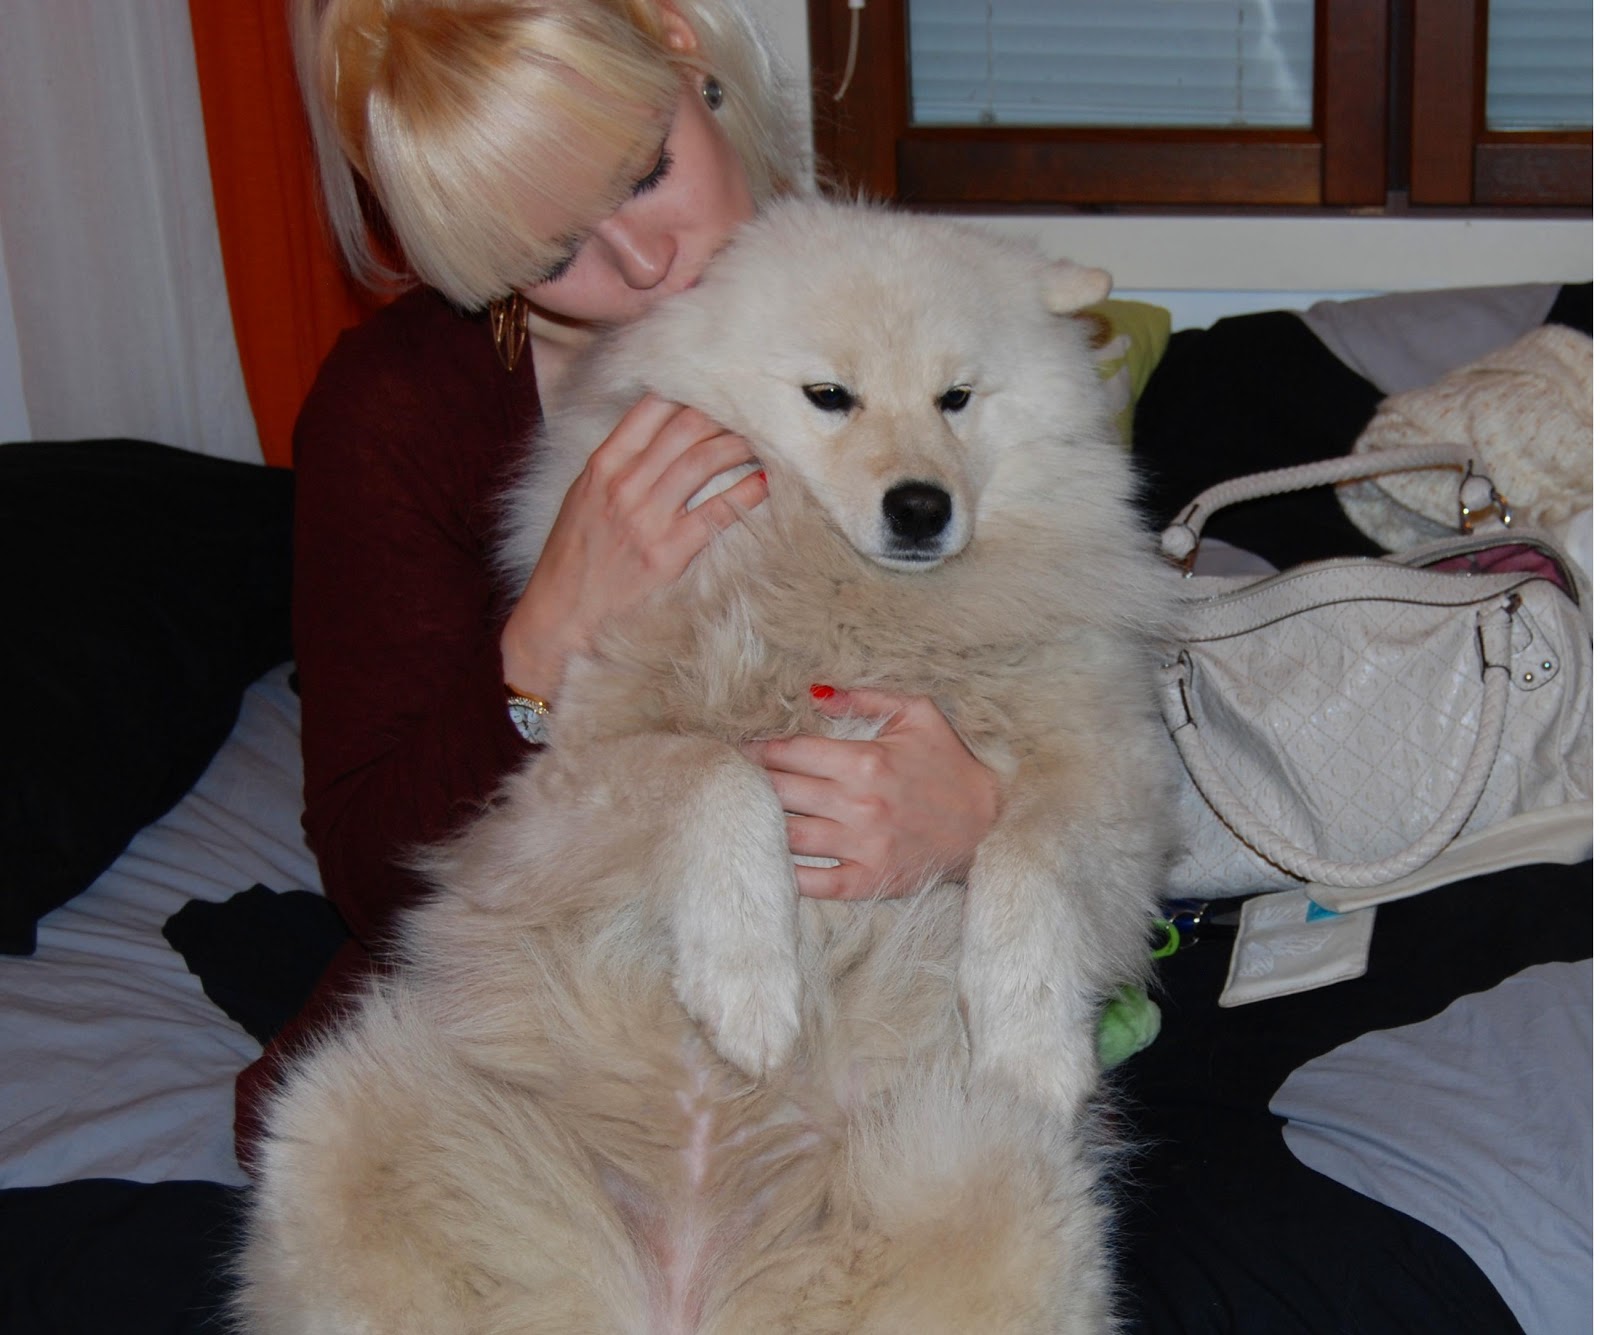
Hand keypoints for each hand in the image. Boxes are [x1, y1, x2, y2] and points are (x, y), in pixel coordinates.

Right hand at [501, 395, 766, 697]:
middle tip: (753, 412)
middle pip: (686, 426)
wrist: (559, 619)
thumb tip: (663, 435)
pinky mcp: (667, 553)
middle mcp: (624, 484)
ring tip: (765, 441)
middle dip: (725, 413)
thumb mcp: (583, 498)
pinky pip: (717, 512)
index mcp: (602, 465)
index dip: (692, 392)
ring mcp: (646, 518)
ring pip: (705, 460)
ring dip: (741, 444)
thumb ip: (619, 464)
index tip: (719, 391)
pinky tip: (764, 482)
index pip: (653, 408)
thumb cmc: (573, 559)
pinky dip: (746, 493)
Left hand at [745, 687, 1001, 900]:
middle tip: (727, 779)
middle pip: (780, 792)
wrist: (989, 825)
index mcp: (866, 760)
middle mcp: (859, 803)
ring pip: (787, 835)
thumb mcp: (918, 715)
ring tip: (738, 815)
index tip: (737, 750)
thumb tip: (815, 692)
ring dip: (758, 824)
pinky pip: (812, 883)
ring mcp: (862, 846)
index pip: (790, 752)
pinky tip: (765, 860)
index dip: (756, 750)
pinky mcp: (868, 880)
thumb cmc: (950, 765)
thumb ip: (866, 698)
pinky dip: (784, 873)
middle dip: (749, 783)